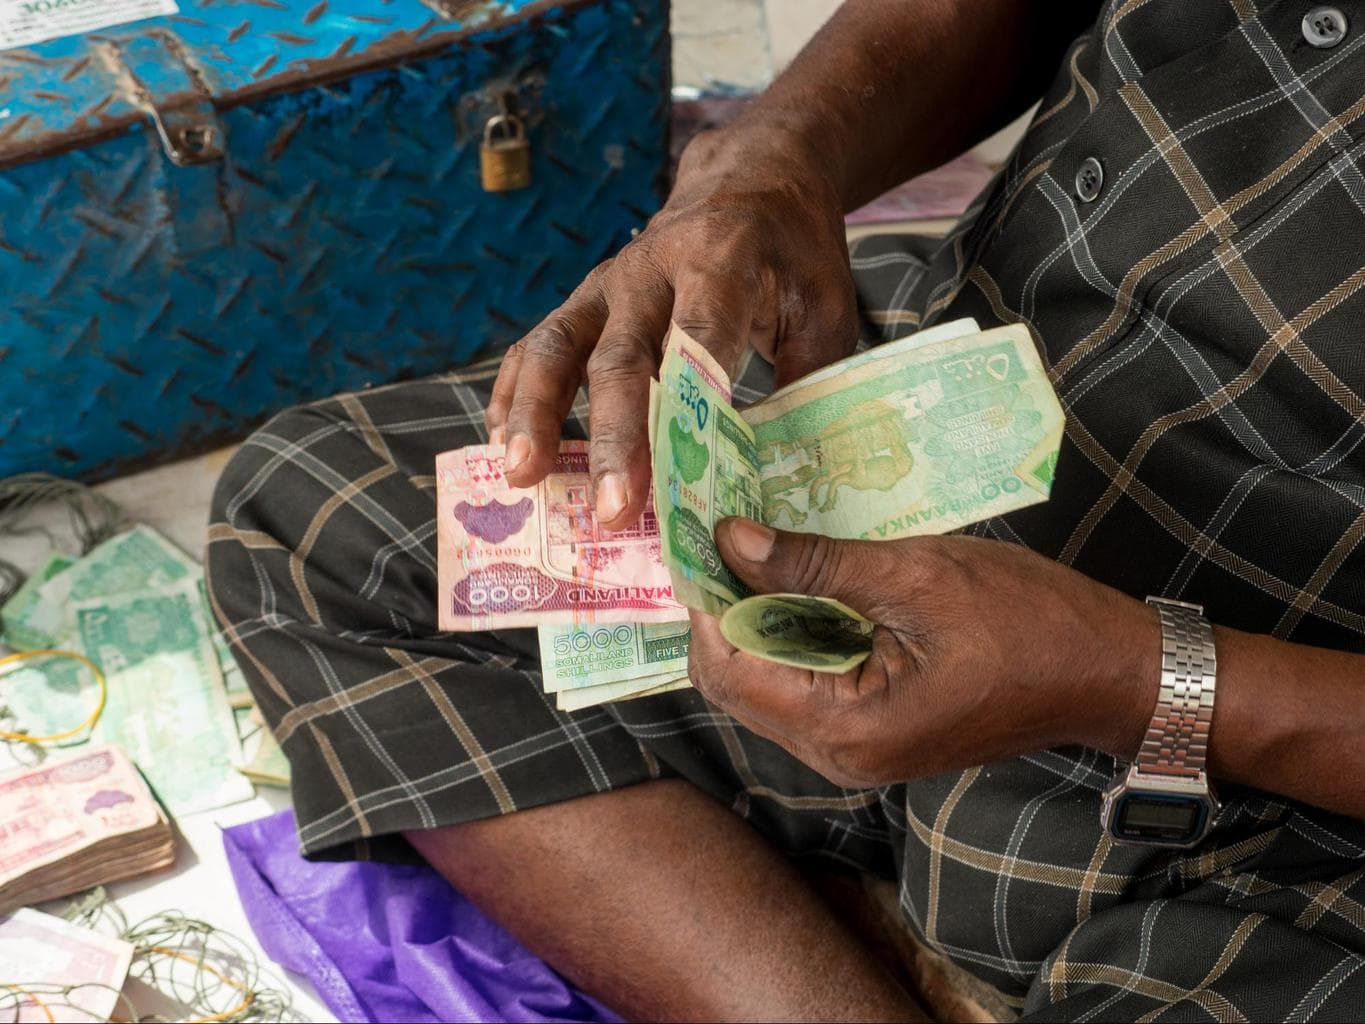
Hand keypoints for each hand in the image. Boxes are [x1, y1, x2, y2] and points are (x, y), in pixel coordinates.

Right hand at [484, 127, 858, 528]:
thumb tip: (781, 475)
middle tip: (610, 510)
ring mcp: (607, 282)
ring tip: (522, 476)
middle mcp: (651, 268)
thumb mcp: (825, 309)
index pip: (698, 336)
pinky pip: (539, 346)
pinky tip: (503, 446)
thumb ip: (803, 382)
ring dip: (535, 414)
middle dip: (613, 437)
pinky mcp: (584, 298)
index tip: (678, 474)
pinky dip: (516, 395)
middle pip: (620, 356)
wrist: (753, 178)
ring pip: (558, 346)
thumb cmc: (793, 255)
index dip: (684, 406)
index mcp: (722, 261)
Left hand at [687, 519, 1161, 788]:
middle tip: (728, 529)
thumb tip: (729, 538)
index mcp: (846, 729)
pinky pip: (806, 685)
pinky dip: (795, 633)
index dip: (705, 602)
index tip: (701, 534)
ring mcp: (855, 751)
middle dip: (726, 606)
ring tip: (763, 543)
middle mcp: (838, 755)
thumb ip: (814, 563)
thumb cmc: (1027, 621)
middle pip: (738, 681)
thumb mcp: (914, 575)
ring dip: (759, 616)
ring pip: (768, 682)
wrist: (1109, 673)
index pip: (727, 670)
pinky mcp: (873, 733)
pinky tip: (804, 579)